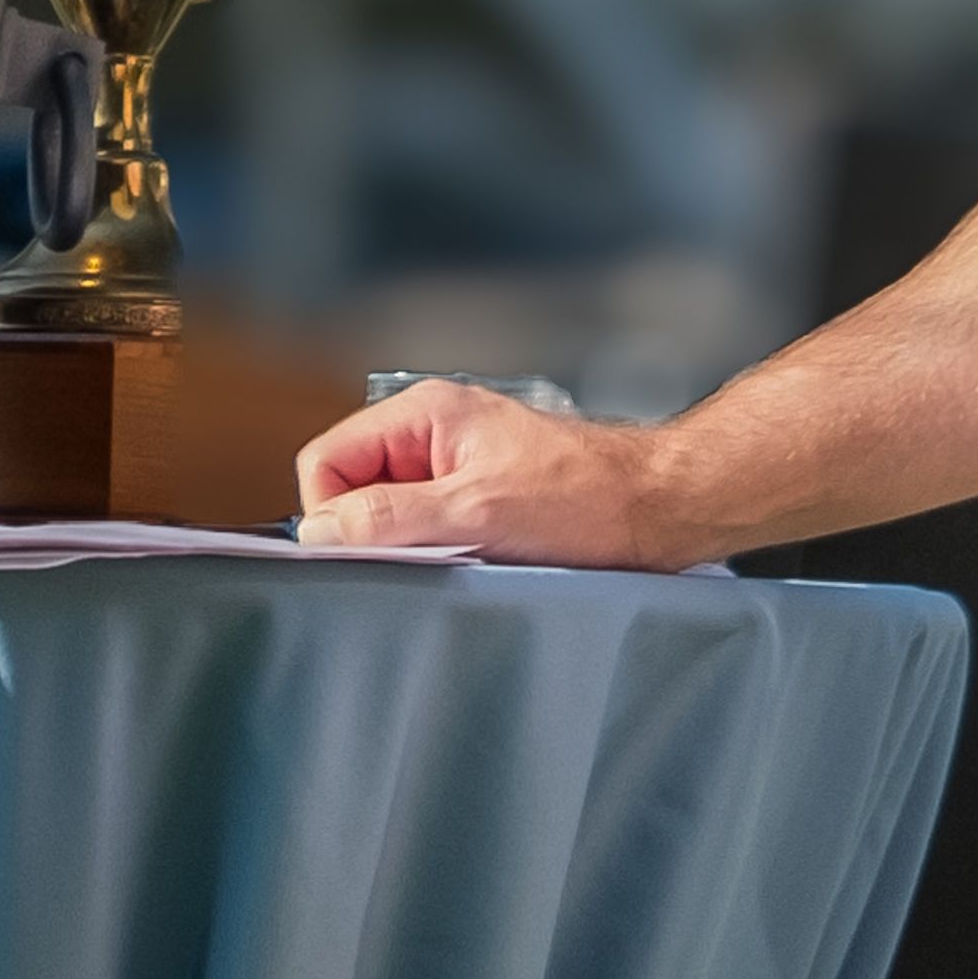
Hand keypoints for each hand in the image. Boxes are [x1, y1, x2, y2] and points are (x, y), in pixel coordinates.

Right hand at [295, 381, 683, 564]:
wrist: (660, 508)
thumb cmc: (585, 500)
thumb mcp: (478, 512)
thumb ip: (392, 517)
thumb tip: (318, 532)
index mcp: (423, 414)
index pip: (326, 460)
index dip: (332, 513)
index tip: (366, 553)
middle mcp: (432, 433)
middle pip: (354, 489)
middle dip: (376, 533)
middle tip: (425, 560)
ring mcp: (455, 466)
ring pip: (391, 516)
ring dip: (414, 548)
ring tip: (465, 559)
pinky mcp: (479, 498)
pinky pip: (429, 529)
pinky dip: (443, 554)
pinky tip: (481, 564)